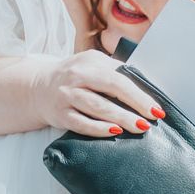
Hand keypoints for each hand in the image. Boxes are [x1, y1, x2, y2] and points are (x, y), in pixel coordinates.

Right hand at [30, 49, 165, 136]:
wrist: (38, 87)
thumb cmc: (74, 77)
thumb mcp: (92, 65)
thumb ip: (115, 71)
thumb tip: (146, 86)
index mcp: (90, 62)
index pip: (119, 77)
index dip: (139, 94)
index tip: (156, 109)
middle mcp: (76, 76)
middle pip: (110, 89)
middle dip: (134, 105)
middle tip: (151, 120)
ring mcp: (66, 95)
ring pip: (97, 107)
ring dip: (120, 118)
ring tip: (138, 127)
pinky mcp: (60, 114)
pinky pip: (82, 123)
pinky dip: (99, 128)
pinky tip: (115, 132)